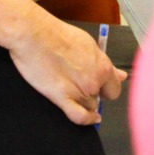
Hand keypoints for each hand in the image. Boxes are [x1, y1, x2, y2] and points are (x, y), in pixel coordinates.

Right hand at [7, 15, 126, 125]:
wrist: (33, 34)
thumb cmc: (57, 34)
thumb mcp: (87, 43)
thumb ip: (104, 62)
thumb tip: (120, 75)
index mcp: (102, 65)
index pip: (114, 87)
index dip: (106, 86)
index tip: (100, 85)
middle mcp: (93, 80)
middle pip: (101, 98)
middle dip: (95, 93)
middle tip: (80, 82)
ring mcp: (78, 91)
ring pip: (90, 106)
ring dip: (84, 100)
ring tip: (70, 86)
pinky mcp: (62, 98)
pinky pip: (79, 117)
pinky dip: (86, 120)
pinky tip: (89, 118)